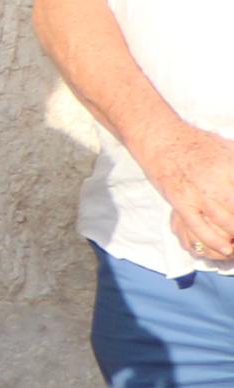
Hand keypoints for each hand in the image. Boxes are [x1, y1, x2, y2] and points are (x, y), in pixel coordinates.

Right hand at [144, 125, 233, 266]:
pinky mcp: (181, 202)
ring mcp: (197, 194)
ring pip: (226, 222)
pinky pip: (198, 227)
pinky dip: (214, 240)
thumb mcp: (230, 148)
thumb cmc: (197, 143)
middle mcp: (217, 181)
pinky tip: (227, 248)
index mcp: (232, 167)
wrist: (161, 138)